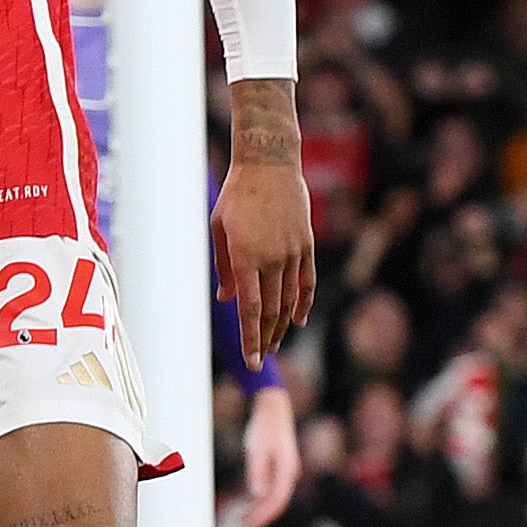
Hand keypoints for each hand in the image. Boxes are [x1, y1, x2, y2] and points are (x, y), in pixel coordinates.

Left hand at [215, 82, 315, 359]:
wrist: (270, 164)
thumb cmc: (237, 195)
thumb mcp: (219, 228)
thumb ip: (223, 267)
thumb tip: (225, 299)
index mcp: (246, 257)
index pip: (251, 310)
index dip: (251, 339)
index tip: (252, 362)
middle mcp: (272, 259)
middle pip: (272, 311)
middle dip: (265, 338)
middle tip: (260, 357)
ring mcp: (293, 252)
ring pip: (290, 300)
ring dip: (281, 325)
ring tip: (274, 343)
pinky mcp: (307, 245)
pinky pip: (307, 281)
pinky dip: (303, 303)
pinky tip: (298, 320)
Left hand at [235, 381, 300, 526]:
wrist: (273, 407)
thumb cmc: (263, 426)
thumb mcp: (256, 448)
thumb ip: (257, 472)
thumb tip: (258, 495)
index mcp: (287, 469)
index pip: (277, 499)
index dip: (263, 514)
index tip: (248, 523)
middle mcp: (290, 472)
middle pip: (277, 501)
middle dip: (261, 515)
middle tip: (242, 524)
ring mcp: (286, 470)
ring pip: (276, 496)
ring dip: (261, 509)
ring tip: (243, 518)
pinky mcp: (280, 467)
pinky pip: (273, 489)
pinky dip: (262, 499)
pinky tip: (251, 503)